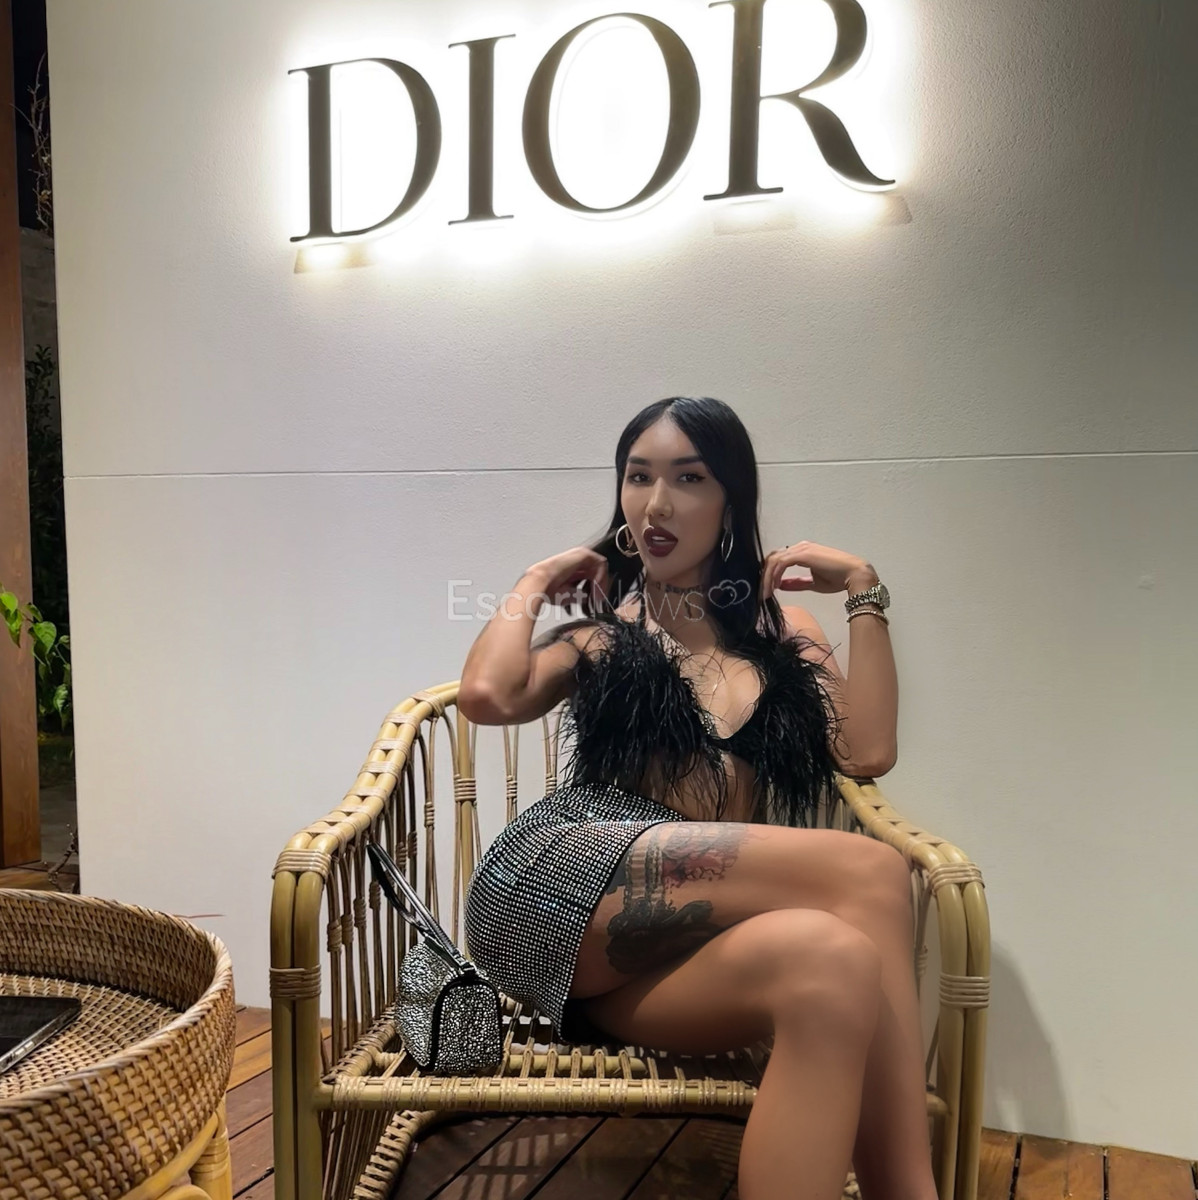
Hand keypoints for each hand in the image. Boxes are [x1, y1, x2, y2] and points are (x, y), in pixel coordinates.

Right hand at [525, 546, 609, 607]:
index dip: (597, 588)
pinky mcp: (583, 553)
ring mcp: (580, 556)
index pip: (592, 576)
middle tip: (599, 598)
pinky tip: (596, 587)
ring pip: (600, 567)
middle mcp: (576, 561)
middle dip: (601, 586)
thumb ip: (582, 594)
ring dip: (602, 582)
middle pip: (597, 571)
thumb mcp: (569, 594)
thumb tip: (589, 598)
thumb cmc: (548, 589)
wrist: (540, 583)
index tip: (597, 599)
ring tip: (597, 595)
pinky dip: (601, 576)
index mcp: (572, 569)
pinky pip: (600, 563)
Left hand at [761, 541, 877, 597]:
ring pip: (774, 560)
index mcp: (802, 552)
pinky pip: (781, 563)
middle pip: (772, 558)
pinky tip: (774, 588)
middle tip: (760, 594)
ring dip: (766, 578)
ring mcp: (801, 548)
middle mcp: (799, 547)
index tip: (765, 590)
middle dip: (764, 576)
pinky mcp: (802, 553)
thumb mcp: (812, 583)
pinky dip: (774, 575)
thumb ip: (796, 583)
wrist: (854, 575)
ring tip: (765, 594)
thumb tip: (780, 586)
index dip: (769, 574)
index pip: (778, 559)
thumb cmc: (838, 579)